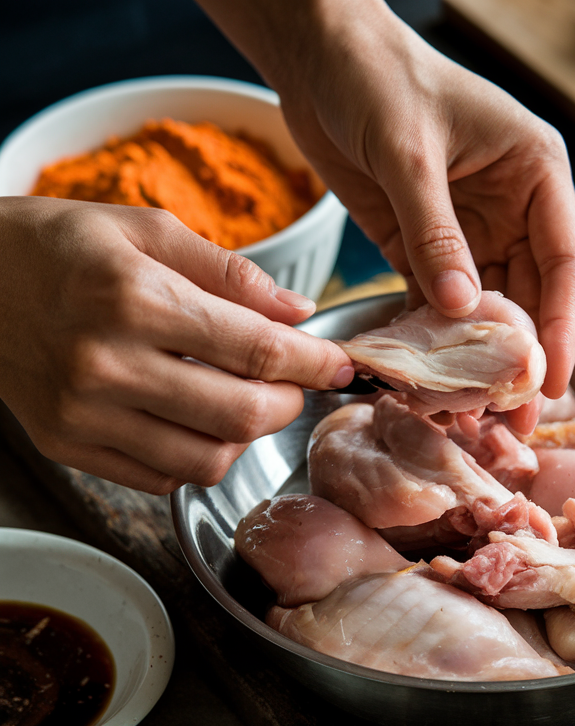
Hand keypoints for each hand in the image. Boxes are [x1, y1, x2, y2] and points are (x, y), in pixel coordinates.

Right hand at [0, 197, 352, 493]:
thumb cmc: (59, 245)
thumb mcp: (145, 228)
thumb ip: (230, 271)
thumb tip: (299, 313)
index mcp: (135, 299)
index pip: (256, 349)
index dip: (314, 363)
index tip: (343, 365)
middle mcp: (108, 365)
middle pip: (242, 415)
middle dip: (288, 402)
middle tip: (291, 381)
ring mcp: (86, 415)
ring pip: (209, 459)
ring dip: (246, 435)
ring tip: (242, 397)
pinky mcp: (71, 446)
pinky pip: (165, 477)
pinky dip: (199, 456)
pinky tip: (196, 418)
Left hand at [201, 0, 574, 427]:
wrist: (318, 55)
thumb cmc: (377, 76)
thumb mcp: (410, 152)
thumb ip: (436, 232)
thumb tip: (461, 308)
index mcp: (536, 174)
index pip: (564, 263)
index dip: (562, 326)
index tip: (551, 379)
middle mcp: (513, 209)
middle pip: (532, 297)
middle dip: (522, 359)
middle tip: (514, 419)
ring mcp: (470, 232)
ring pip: (488, 310)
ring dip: (481, 361)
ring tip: (475, 414)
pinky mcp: (425, 247)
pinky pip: (439, 303)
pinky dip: (436, 342)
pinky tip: (434, 381)